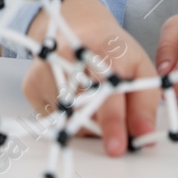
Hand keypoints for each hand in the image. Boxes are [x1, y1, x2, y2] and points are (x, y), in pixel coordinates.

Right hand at [22, 0, 159, 156]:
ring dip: (87, 124)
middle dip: (102, 128)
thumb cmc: (113, 54)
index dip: (113, 122)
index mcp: (104, 51)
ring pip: (69, 120)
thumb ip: (146, 103)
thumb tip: (145, 135)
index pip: (107, 92)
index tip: (116, 147)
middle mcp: (70, 57)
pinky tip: (75, 100)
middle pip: (84, 109)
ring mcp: (46, 71)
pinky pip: (54, 120)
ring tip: (95, 103)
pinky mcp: (31, 85)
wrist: (79, 30)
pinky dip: (69, 120)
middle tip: (114, 136)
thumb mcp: (141, 69)